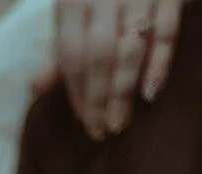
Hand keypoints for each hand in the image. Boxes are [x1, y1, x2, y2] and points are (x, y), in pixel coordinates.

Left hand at [39, 0, 184, 138]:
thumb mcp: (74, 15)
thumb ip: (61, 50)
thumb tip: (36, 88)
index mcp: (73, 1)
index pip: (72, 55)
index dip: (77, 91)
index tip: (84, 120)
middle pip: (99, 57)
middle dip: (98, 98)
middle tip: (100, 131)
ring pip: (130, 49)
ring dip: (123, 90)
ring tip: (119, 122)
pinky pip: (166, 33)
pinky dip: (159, 64)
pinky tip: (150, 93)